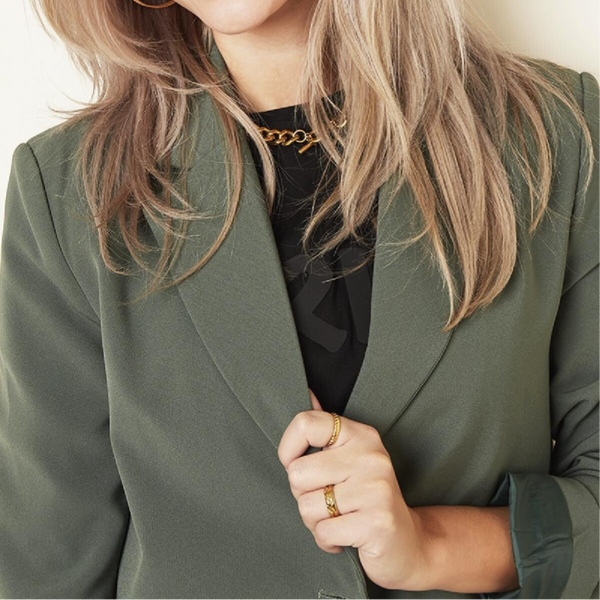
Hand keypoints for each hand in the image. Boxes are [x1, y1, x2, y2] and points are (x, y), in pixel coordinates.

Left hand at [277, 388, 433, 590]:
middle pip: (297, 473)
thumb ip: (323, 428)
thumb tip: (305, 391)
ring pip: (307, 507)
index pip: (306, 423)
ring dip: (315, 522)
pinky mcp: (377, 523)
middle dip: (303, 495)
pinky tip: (346, 537)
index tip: (295, 463)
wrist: (408, 542)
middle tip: (328, 500)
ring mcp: (376, 489)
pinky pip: (323, 532)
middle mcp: (371, 456)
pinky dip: (326, 541)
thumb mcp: (348, 457)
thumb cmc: (365, 497)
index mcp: (361, 435)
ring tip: (339, 518)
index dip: (287, 448)